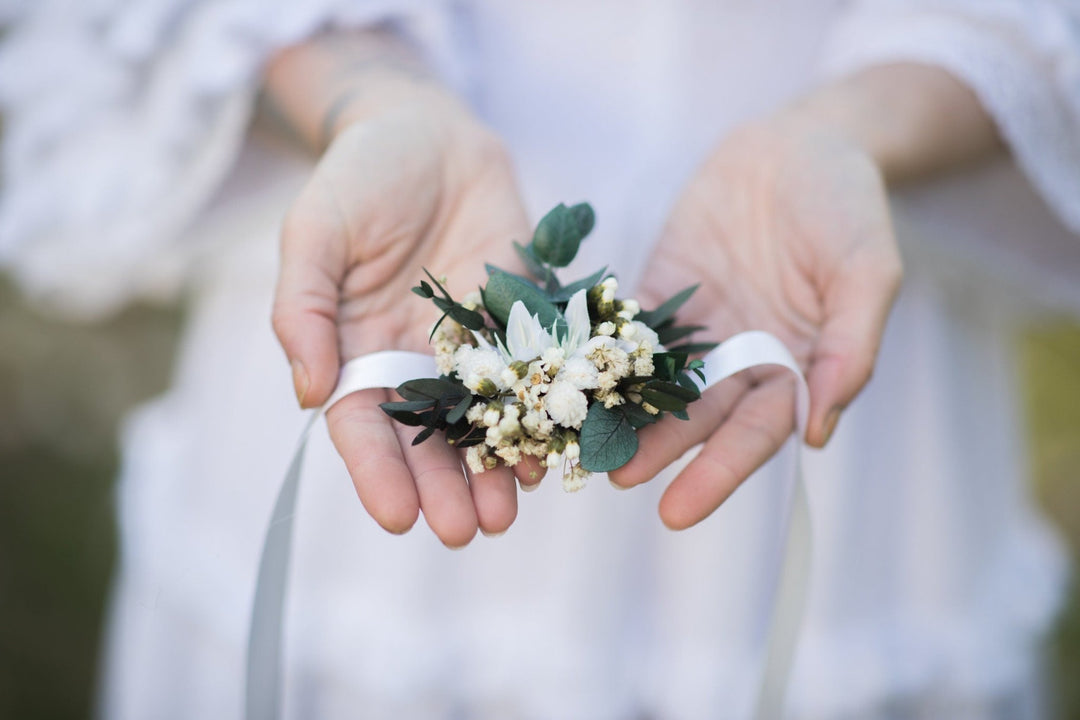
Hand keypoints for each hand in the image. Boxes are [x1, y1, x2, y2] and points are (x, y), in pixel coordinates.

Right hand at [272, 93, 535, 545]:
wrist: (430, 133)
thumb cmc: (360, 177)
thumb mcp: (314, 232)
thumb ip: (303, 308)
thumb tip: (308, 392)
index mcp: (356, 349)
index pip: (362, 426)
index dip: (377, 474)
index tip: (398, 517)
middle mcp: (414, 360)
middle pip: (427, 440)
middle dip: (444, 488)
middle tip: (462, 532)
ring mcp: (471, 346)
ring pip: (484, 422)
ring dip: (495, 469)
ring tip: (507, 512)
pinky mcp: (521, 321)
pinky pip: (533, 377)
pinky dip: (542, 415)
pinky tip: (552, 451)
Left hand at [609, 117, 901, 527]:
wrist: (800, 142)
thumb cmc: (848, 207)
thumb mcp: (867, 273)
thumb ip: (848, 348)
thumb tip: (819, 431)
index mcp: (794, 368)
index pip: (755, 434)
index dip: (717, 473)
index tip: (676, 511)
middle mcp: (740, 361)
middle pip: (695, 420)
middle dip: (655, 452)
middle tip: (609, 478)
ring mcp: (696, 329)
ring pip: (651, 383)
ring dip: (617, 413)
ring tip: (576, 442)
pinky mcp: (657, 292)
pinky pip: (624, 330)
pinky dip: (594, 354)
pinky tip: (560, 375)